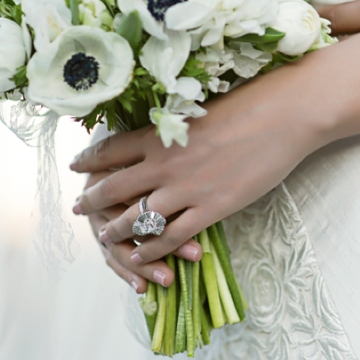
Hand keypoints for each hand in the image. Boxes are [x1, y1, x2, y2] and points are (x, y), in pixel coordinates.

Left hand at [72, 74, 318, 269]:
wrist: (282, 117)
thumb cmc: (247, 104)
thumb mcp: (198, 110)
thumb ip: (176, 129)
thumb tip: (163, 135)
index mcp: (160, 134)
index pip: (111, 149)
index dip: (90, 160)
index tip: (77, 166)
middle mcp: (164, 163)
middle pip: (114, 188)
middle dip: (91, 200)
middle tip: (78, 207)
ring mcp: (186, 189)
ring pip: (137, 219)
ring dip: (117, 231)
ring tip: (106, 237)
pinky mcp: (211, 209)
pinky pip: (171, 237)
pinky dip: (153, 250)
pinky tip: (145, 256)